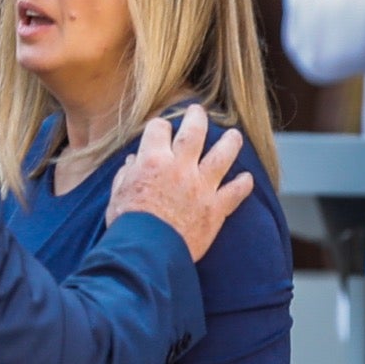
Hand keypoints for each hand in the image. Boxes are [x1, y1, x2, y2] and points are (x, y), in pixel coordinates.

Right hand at [105, 103, 252, 260]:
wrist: (147, 252)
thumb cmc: (128, 225)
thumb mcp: (117, 195)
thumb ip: (126, 175)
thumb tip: (132, 163)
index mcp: (152, 161)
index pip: (158, 129)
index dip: (159, 126)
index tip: (160, 129)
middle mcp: (180, 167)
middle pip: (194, 131)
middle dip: (197, 117)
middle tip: (199, 111)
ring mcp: (201, 187)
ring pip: (223, 155)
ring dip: (230, 142)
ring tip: (234, 135)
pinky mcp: (215, 208)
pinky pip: (235, 192)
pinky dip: (242, 185)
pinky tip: (246, 178)